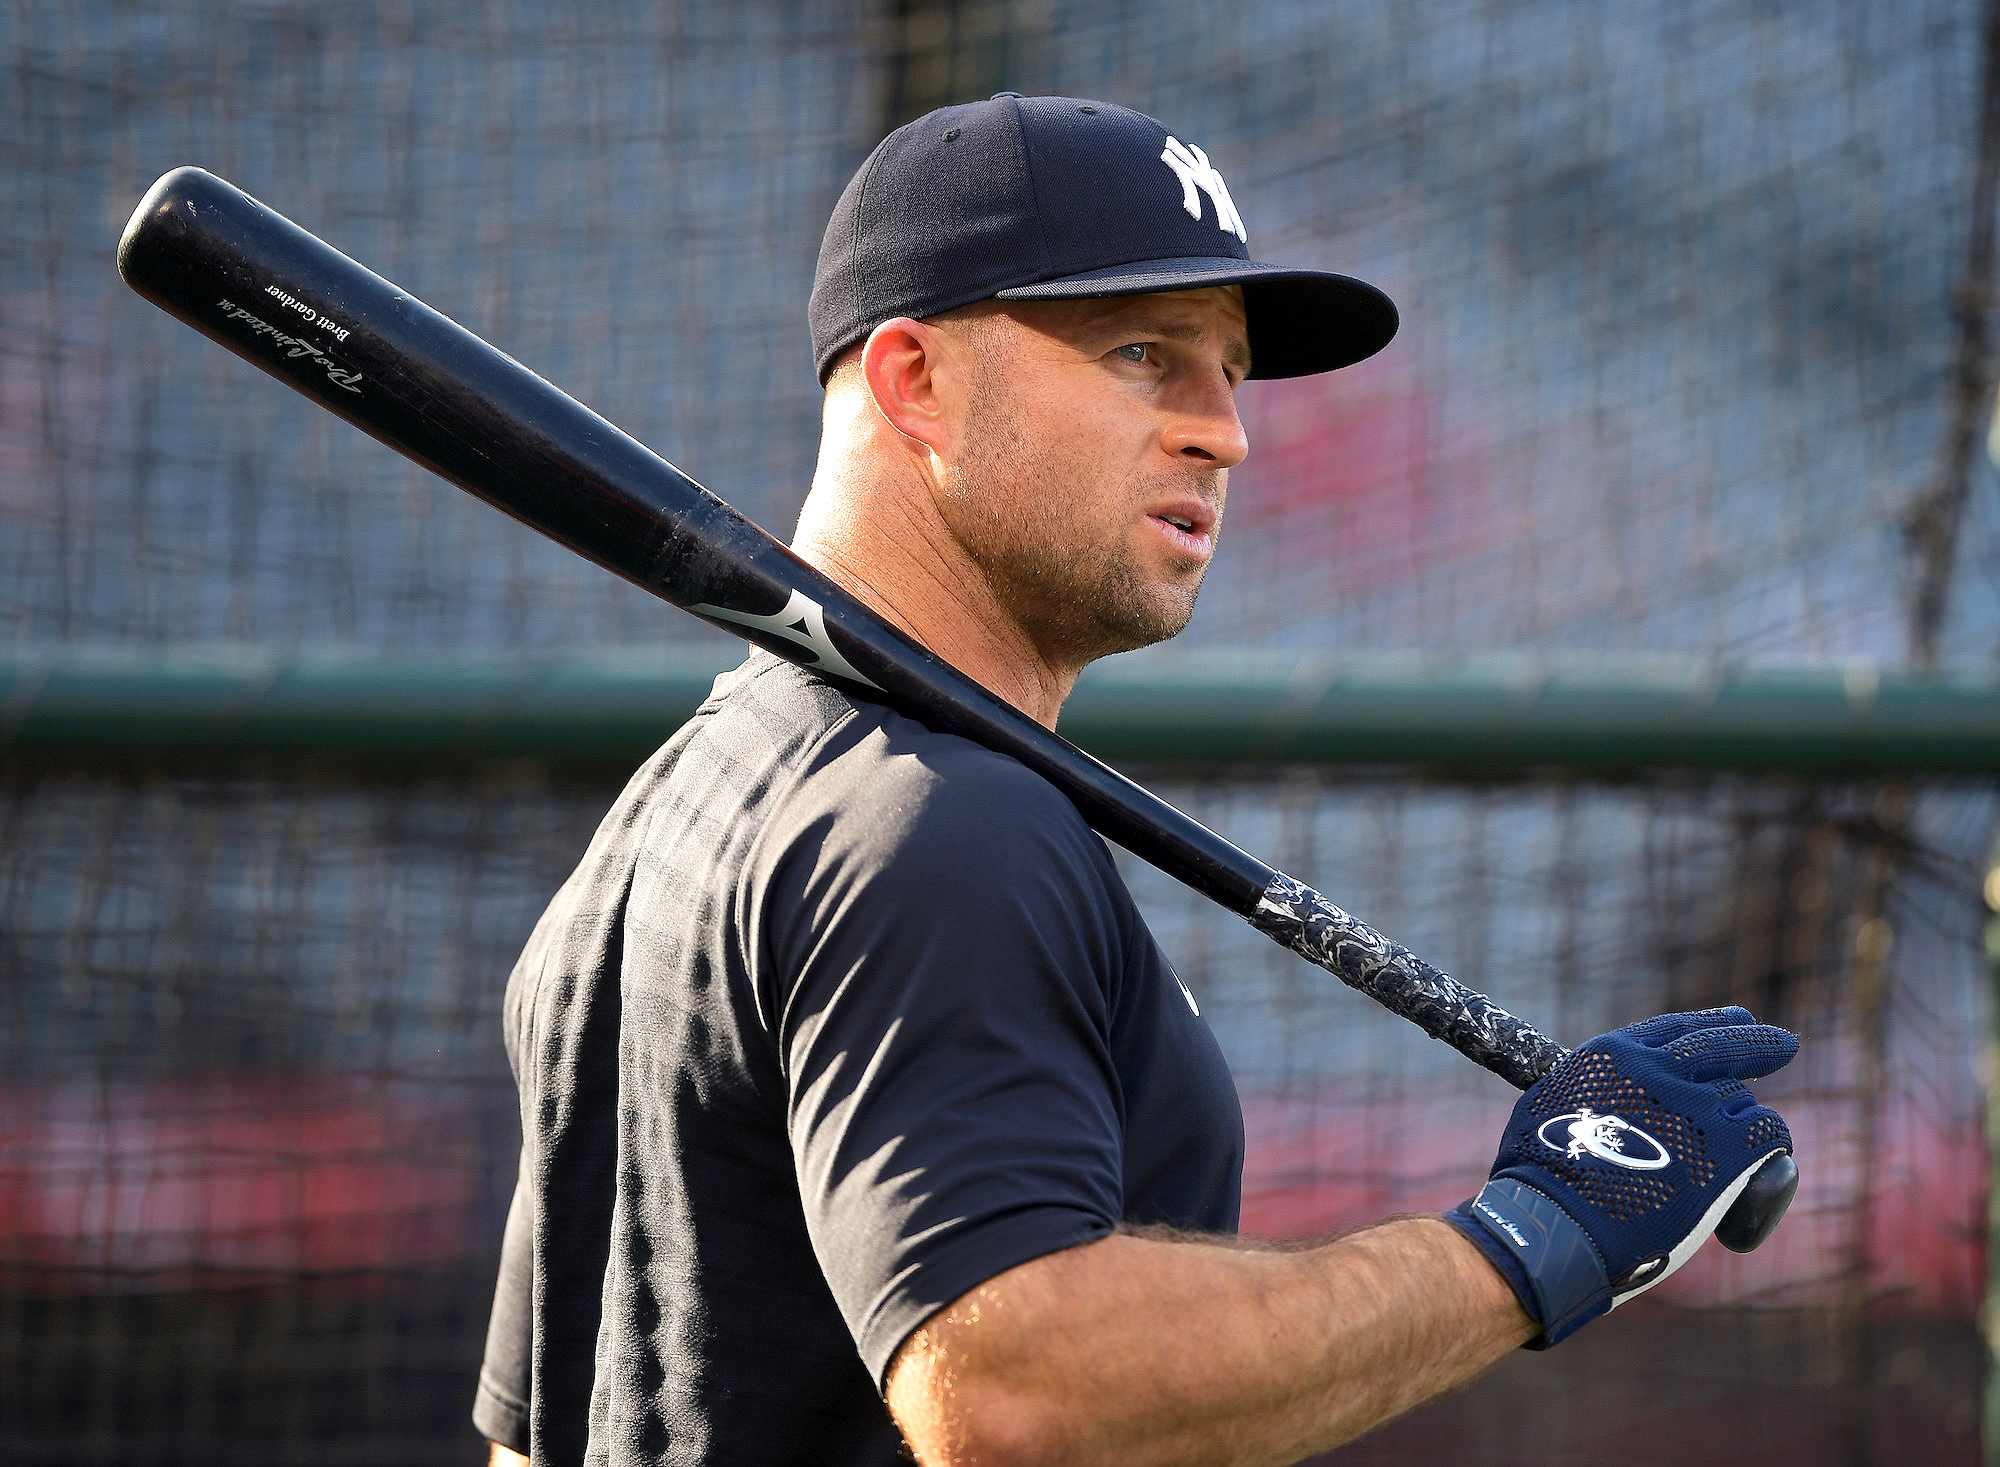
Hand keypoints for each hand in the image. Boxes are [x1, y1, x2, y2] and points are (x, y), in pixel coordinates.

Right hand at [1444, 1006, 1796, 1347]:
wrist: (1559, 1223)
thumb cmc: (1540, 1178)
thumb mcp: (1550, 1106)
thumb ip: (1590, 1090)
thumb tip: (1602, 1096)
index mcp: (1614, 1055)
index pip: (1674, 1028)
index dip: (1710, 1023)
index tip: (1737, 1019)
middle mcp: (1660, 1070)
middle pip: (1723, 1044)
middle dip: (1756, 1042)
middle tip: (1783, 1044)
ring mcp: (1697, 1108)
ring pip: (1741, 1099)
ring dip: (1741, 1121)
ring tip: (1733, 1150)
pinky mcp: (1728, 1150)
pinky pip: (1769, 1135)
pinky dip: (1772, 1147)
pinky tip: (1769, 1162)